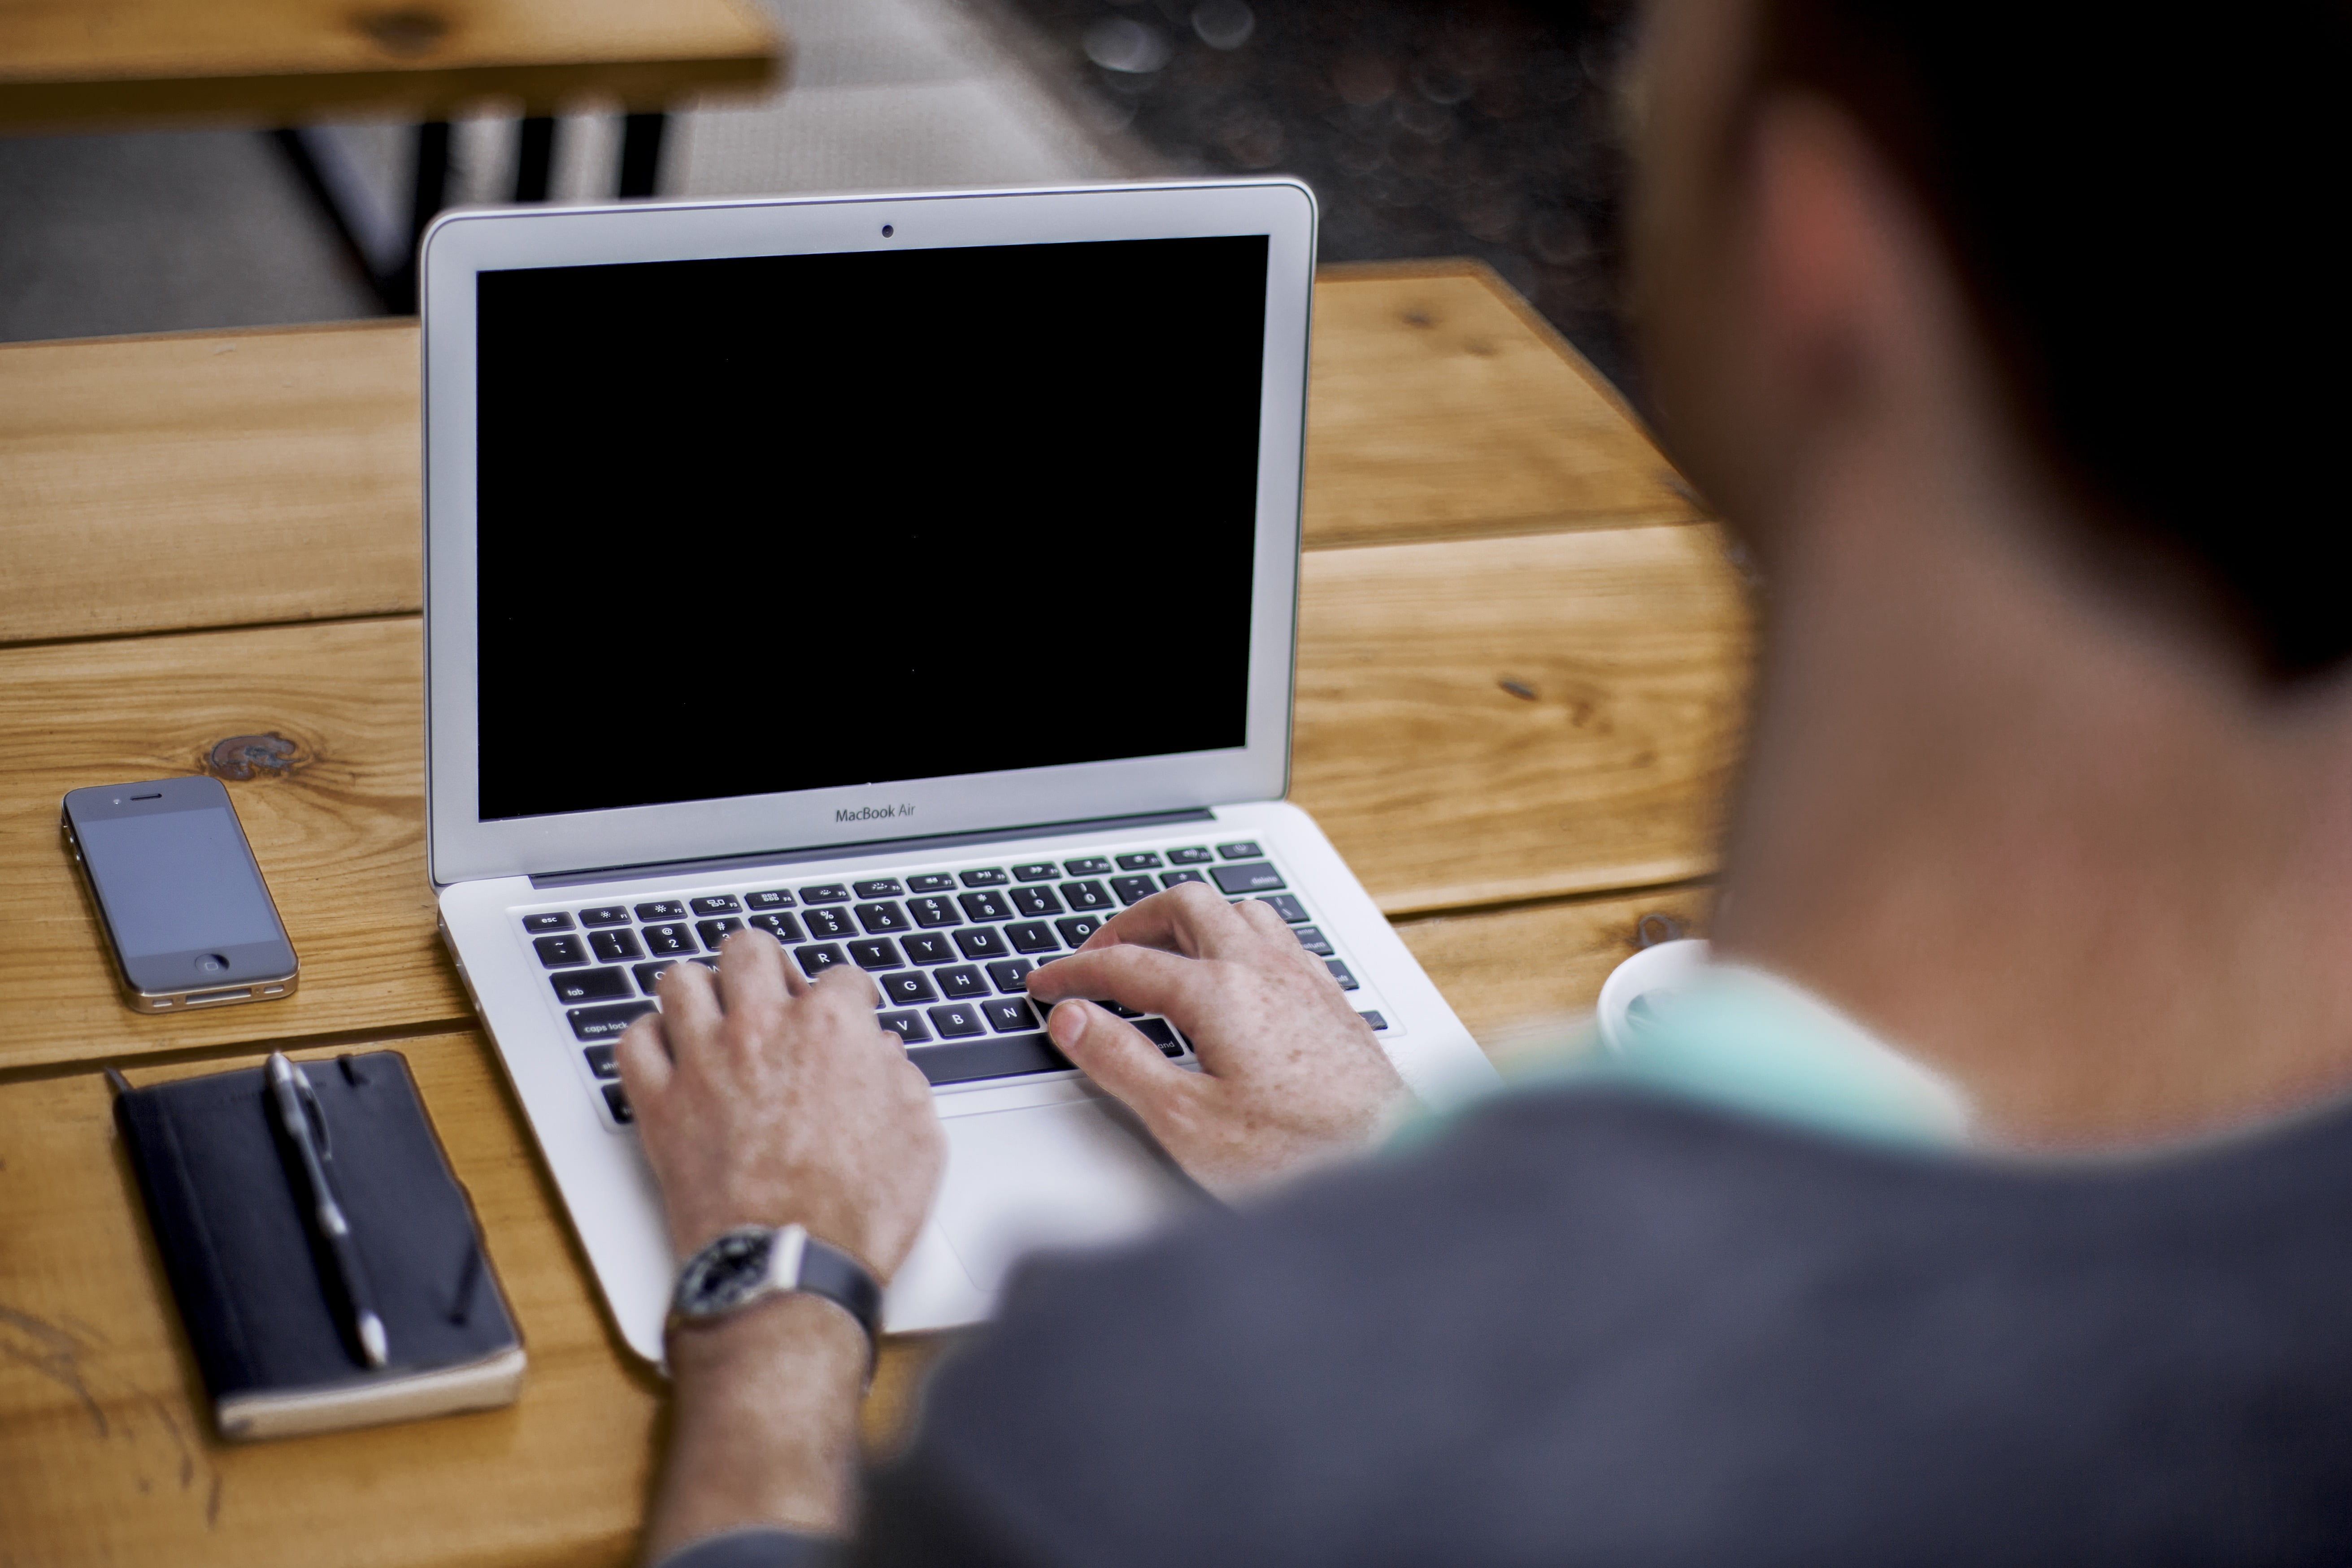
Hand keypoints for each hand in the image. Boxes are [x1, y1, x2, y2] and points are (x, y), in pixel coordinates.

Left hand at [616, 931, 944, 1281]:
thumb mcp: (918, 1137)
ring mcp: (704, 1063)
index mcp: (832, 1028)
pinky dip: (649, 1041)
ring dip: (702, 992)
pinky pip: (632, 1043)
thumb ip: (901, 1079)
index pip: (841, 977)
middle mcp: (762, 1029)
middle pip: (749, 949)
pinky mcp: (660, 1106)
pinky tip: (670, 1056)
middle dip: (767, 966)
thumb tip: (884, 1055)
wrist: (790, 1268)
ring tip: (716, 1017)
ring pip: (681, 980)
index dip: (852, 999)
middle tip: (776, 996)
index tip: (850, 1016)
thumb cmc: (857, 1213)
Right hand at [1025, 882, 1409, 1197]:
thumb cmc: (1298, 1155)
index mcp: (1220, 992)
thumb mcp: (1185, 1120)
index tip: (1045, 984)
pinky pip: (1276, 936)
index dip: (1075, 971)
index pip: (1126, 964)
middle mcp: (1264, 969)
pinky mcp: (1330, 1000)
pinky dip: (1237, 937)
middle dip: (1131, 922)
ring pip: (1238, 910)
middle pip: (1185, 906)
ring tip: (1161, 949)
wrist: (1392, 1164)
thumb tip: (1074, 1019)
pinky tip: (1235, 972)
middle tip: (1098, 954)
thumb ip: (1122, 1062)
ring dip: (1190, 919)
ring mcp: (1303, 979)